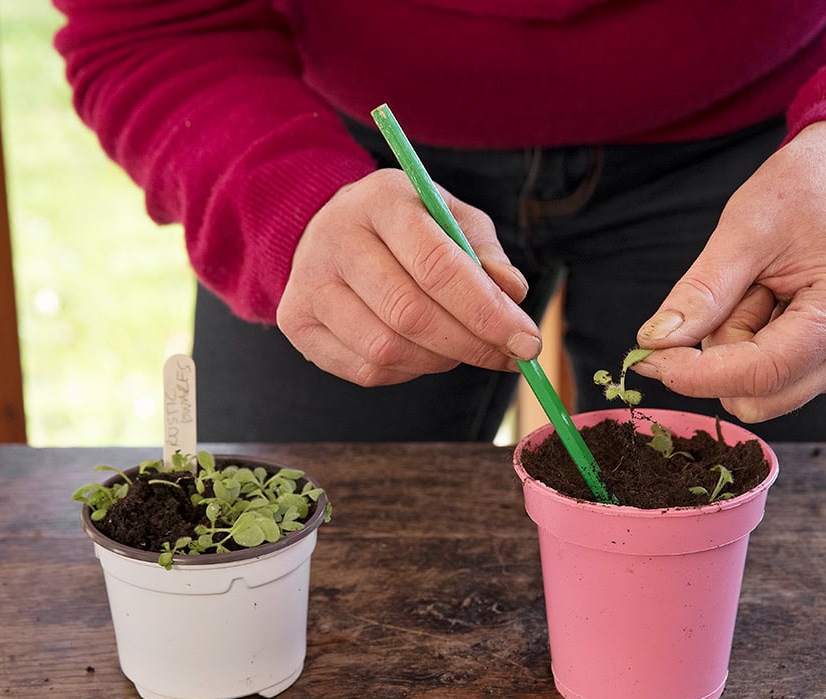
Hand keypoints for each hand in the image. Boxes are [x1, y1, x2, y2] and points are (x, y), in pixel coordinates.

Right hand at [277, 169, 540, 385]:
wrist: (328, 228)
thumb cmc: (407, 227)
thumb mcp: (451, 220)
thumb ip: (485, 254)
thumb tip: (513, 294)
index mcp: (382, 200)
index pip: (438, 266)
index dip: (488, 311)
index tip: (528, 341)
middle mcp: (336, 238)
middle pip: (410, 313)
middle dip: (472, 345)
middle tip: (509, 357)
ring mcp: (309, 282)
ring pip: (387, 349)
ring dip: (441, 361)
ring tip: (464, 348)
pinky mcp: (296, 322)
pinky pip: (366, 370)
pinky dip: (409, 371)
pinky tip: (423, 351)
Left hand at [633, 121, 825, 422]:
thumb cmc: (800, 194)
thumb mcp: (742, 230)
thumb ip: (701, 292)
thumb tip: (655, 342)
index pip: (761, 374)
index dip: (695, 374)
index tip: (646, 356)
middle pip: (756, 397)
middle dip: (719, 356)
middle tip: (732, 292)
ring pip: (755, 393)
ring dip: (732, 351)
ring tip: (755, 291)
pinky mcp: (825, 367)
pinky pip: (765, 381)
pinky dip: (745, 350)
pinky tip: (764, 305)